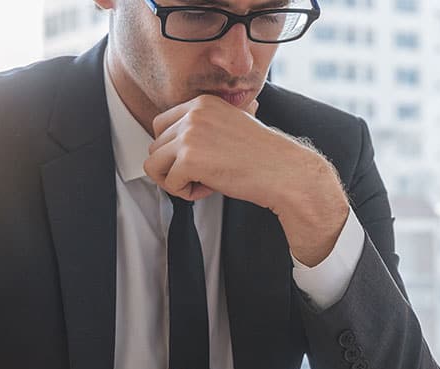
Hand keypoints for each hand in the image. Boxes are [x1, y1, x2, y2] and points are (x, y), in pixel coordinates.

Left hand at [144, 95, 349, 265]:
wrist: (285, 172)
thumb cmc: (264, 156)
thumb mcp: (233, 125)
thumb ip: (208, 125)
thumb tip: (181, 140)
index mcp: (202, 102)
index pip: (161, 125)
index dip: (174, 149)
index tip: (198, 161)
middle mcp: (194, 113)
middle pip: (155, 145)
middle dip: (174, 166)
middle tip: (202, 175)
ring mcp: (190, 135)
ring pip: (154, 164)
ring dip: (175, 180)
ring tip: (203, 183)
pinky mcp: (190, 159)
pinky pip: (168, 183)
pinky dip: (185, 193)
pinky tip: (209, 189)